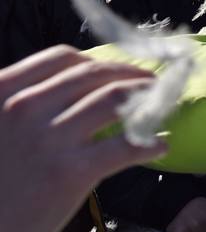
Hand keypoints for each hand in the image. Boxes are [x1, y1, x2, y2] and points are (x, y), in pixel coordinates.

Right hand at [0, 46, 164, 231]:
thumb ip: (22, 107)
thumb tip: (68, 95)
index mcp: (2, 92)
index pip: (63, 58)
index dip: (100, 61)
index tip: (120, 69)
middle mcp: (24, 108)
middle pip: (94, 74)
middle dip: (131, 74)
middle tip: (153, 83)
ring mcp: (49, 139)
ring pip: (115, 100)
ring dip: (148, 99)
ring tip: (163, 106)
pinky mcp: (72, 172)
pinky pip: (126, 146)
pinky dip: (150, 142)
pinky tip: (161, 145)